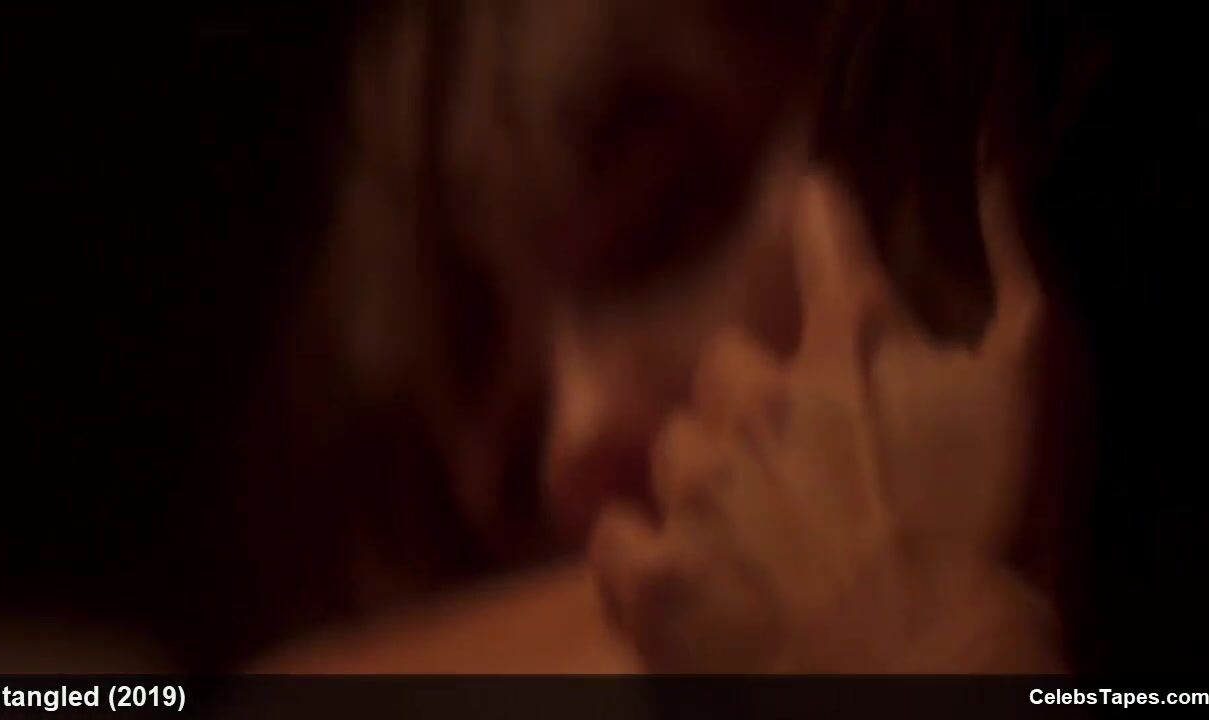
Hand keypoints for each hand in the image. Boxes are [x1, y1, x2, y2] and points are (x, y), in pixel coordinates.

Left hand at [588, 161, 1060, 672]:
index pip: (828, 244)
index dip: (823, 217)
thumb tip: (994, 163)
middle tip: (803, 462)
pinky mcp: (654, 573)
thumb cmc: (1001, 541)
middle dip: (759, 400)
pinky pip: (618, 534)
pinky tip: (690, 573)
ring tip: (760, 534)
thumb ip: (1017, 267)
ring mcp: (698, 488)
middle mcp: (759, 401)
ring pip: (676, 448)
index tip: (815, 198)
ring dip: (708, 478)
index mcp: (854, 350)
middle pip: (731, 366)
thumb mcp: (1041, 387)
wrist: (936, 682)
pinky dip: (647, 549)